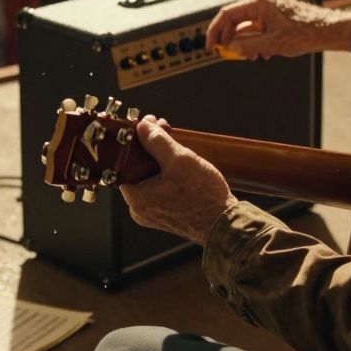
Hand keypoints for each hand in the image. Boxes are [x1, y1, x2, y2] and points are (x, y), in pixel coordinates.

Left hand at [120, 116, 236, 244]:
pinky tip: (179, 159)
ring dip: (161, 157)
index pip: (124, 164)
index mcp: (137, 199)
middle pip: (138, 169)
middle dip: (150, 146)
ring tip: (173, 140)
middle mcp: (141, 209)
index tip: (145, 127)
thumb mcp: (179, 160)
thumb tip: (143, 126)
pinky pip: (162, 187)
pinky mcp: (168, 214)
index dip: (135, 142)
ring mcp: (155, 213)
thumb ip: (157, 141)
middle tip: (162, 128)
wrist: (226, 225)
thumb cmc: (204, 197)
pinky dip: (168, 172)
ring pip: (151, 177)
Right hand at [206, 0, 350, 59]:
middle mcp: (261, 3)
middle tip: (226, 53)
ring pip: (246, 26)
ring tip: (249, 56)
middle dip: (230, 39)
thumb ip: (248, 46)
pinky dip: (255, 41)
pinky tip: (262, 52)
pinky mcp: (275, 17)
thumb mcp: (272, 44)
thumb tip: (231, 48)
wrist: (328, 30)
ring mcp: (268, 10)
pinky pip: (257, 28)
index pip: (227, 14)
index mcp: (258, 3)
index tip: (211, 44)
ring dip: (244, 42)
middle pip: (235, 20)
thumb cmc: (307, 31)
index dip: (215, 30)